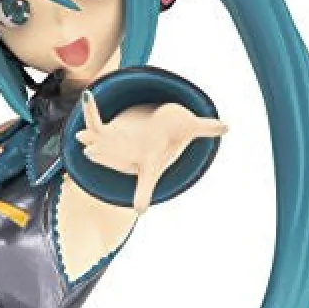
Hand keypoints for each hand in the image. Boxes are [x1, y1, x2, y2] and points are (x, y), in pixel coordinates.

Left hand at [75, 90, 227, 213]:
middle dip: (104, 156)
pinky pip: (97, 121)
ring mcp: (115, 145)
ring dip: (91, 139)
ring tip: (80, 136)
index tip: (141, 209)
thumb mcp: (188, 128)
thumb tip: (228, 126)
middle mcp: (128, 157)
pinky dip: (91, 111)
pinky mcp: (107, 132)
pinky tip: (88, 98)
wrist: (156, 130)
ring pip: (101, 142)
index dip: (144, 194)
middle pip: (116, 159)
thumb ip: (205, 128)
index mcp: (148, 162)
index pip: (148, 180)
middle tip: (91, 153)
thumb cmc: (171, 133)